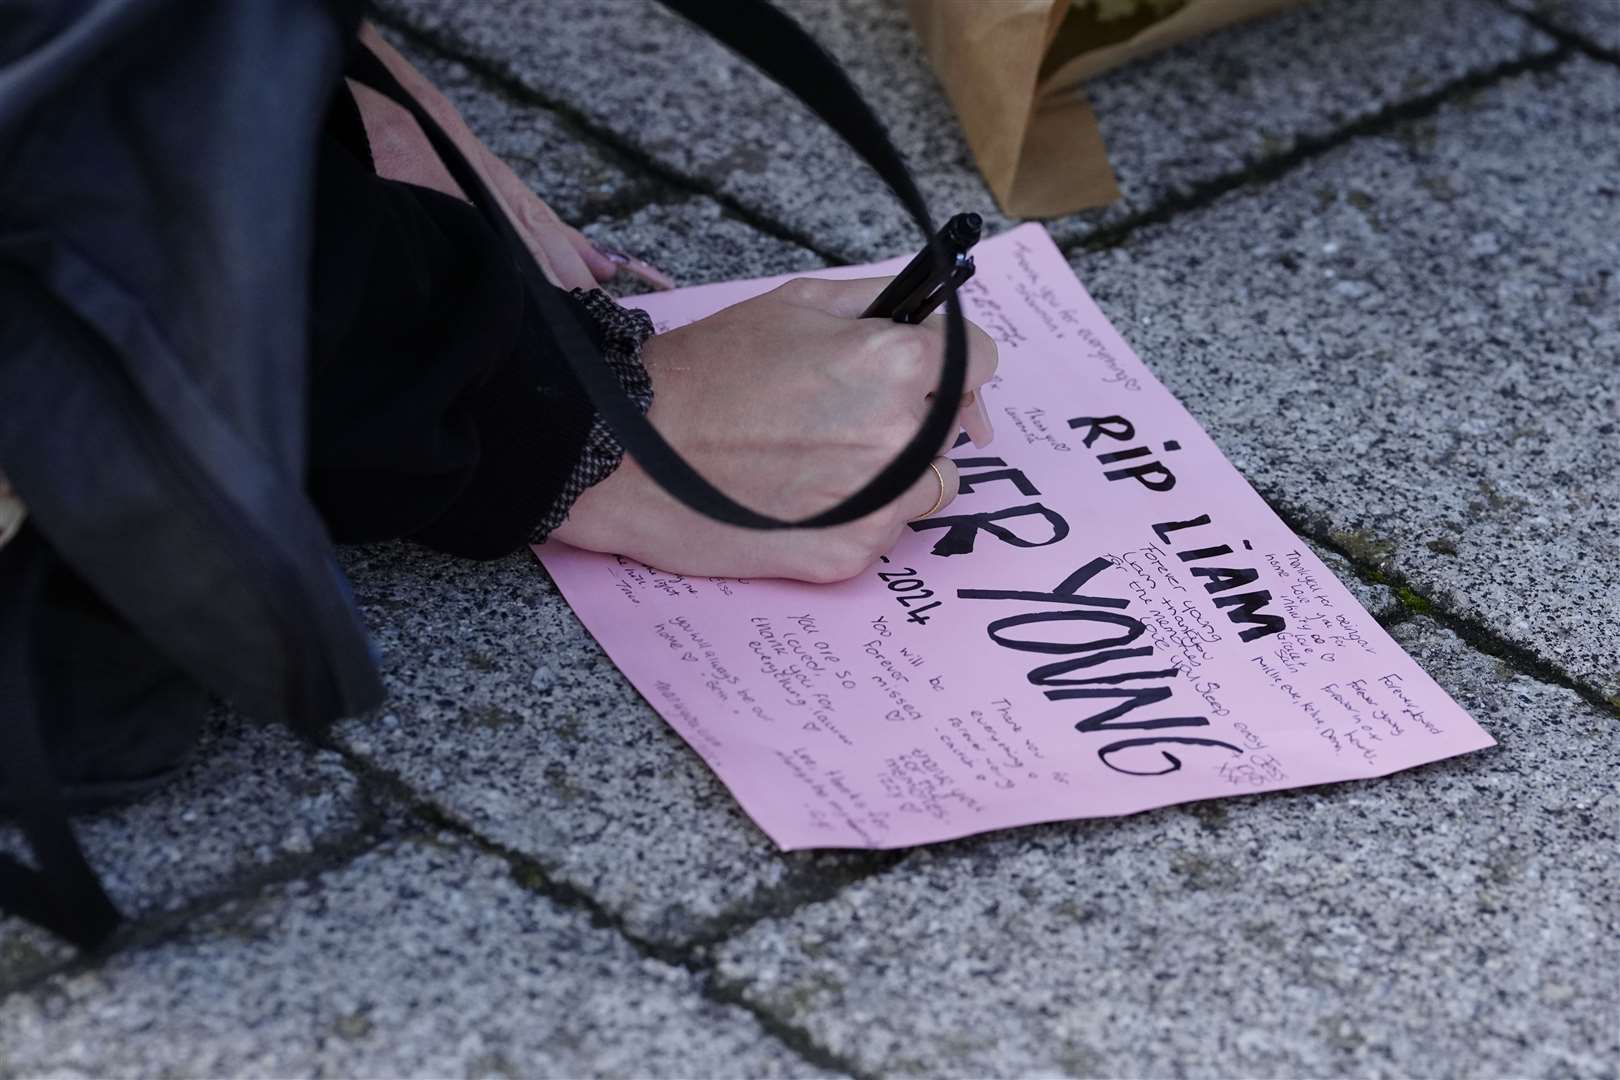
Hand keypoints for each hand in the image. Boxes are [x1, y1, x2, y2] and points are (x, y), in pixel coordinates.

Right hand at [550, 277, 998, 581]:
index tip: (926, 370)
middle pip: (956, 426)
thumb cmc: (706, 371)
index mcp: (894, 364)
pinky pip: (886, 529)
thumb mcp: (796, 303)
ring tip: (824, 456)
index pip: (981, 362)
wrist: (630, 450)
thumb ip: (880, 302)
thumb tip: (934, 309)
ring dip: (899, 470)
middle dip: (920, 414)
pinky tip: (803, 495)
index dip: (953, 360)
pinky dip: (859, 513)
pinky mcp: (849, 554)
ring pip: (931, 484)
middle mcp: (899, 437)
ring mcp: (879, 504)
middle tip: (852, 412)